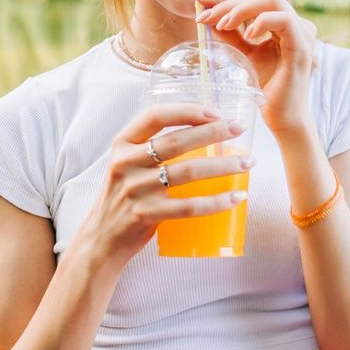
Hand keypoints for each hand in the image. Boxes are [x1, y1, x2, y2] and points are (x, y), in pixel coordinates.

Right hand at [79, 103, 253, 262]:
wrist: (101, 238)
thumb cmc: (124, 196)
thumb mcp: (127, 164)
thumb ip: (152, 148)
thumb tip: (202, 132)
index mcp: (122, 144)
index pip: (156, 116)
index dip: (188, 111)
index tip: (215, 112)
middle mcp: (126, 163)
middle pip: (178, 141)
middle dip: (214, 132)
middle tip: (239, 130)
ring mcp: (135, 190)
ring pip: (189, 171)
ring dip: (224, 165)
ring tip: (247, 162)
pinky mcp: (146, 215)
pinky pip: (189, 206)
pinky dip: (218, 201)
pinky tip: (236, 197)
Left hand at [194, 0, 317, 133]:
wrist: (282, 118)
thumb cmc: (266, 88)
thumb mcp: (244, 55)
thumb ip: (231, 36)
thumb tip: (207, 17)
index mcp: (282, 24)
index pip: (253, 0)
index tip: (200, 1)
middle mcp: (295, 24)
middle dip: (228, 1)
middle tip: (204, 14)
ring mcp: (301, 33)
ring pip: (273, 1)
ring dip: (243, 8)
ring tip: (222, 24)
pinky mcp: (302, 47)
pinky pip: (284, 20)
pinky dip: (263, 21)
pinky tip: (248, 35)